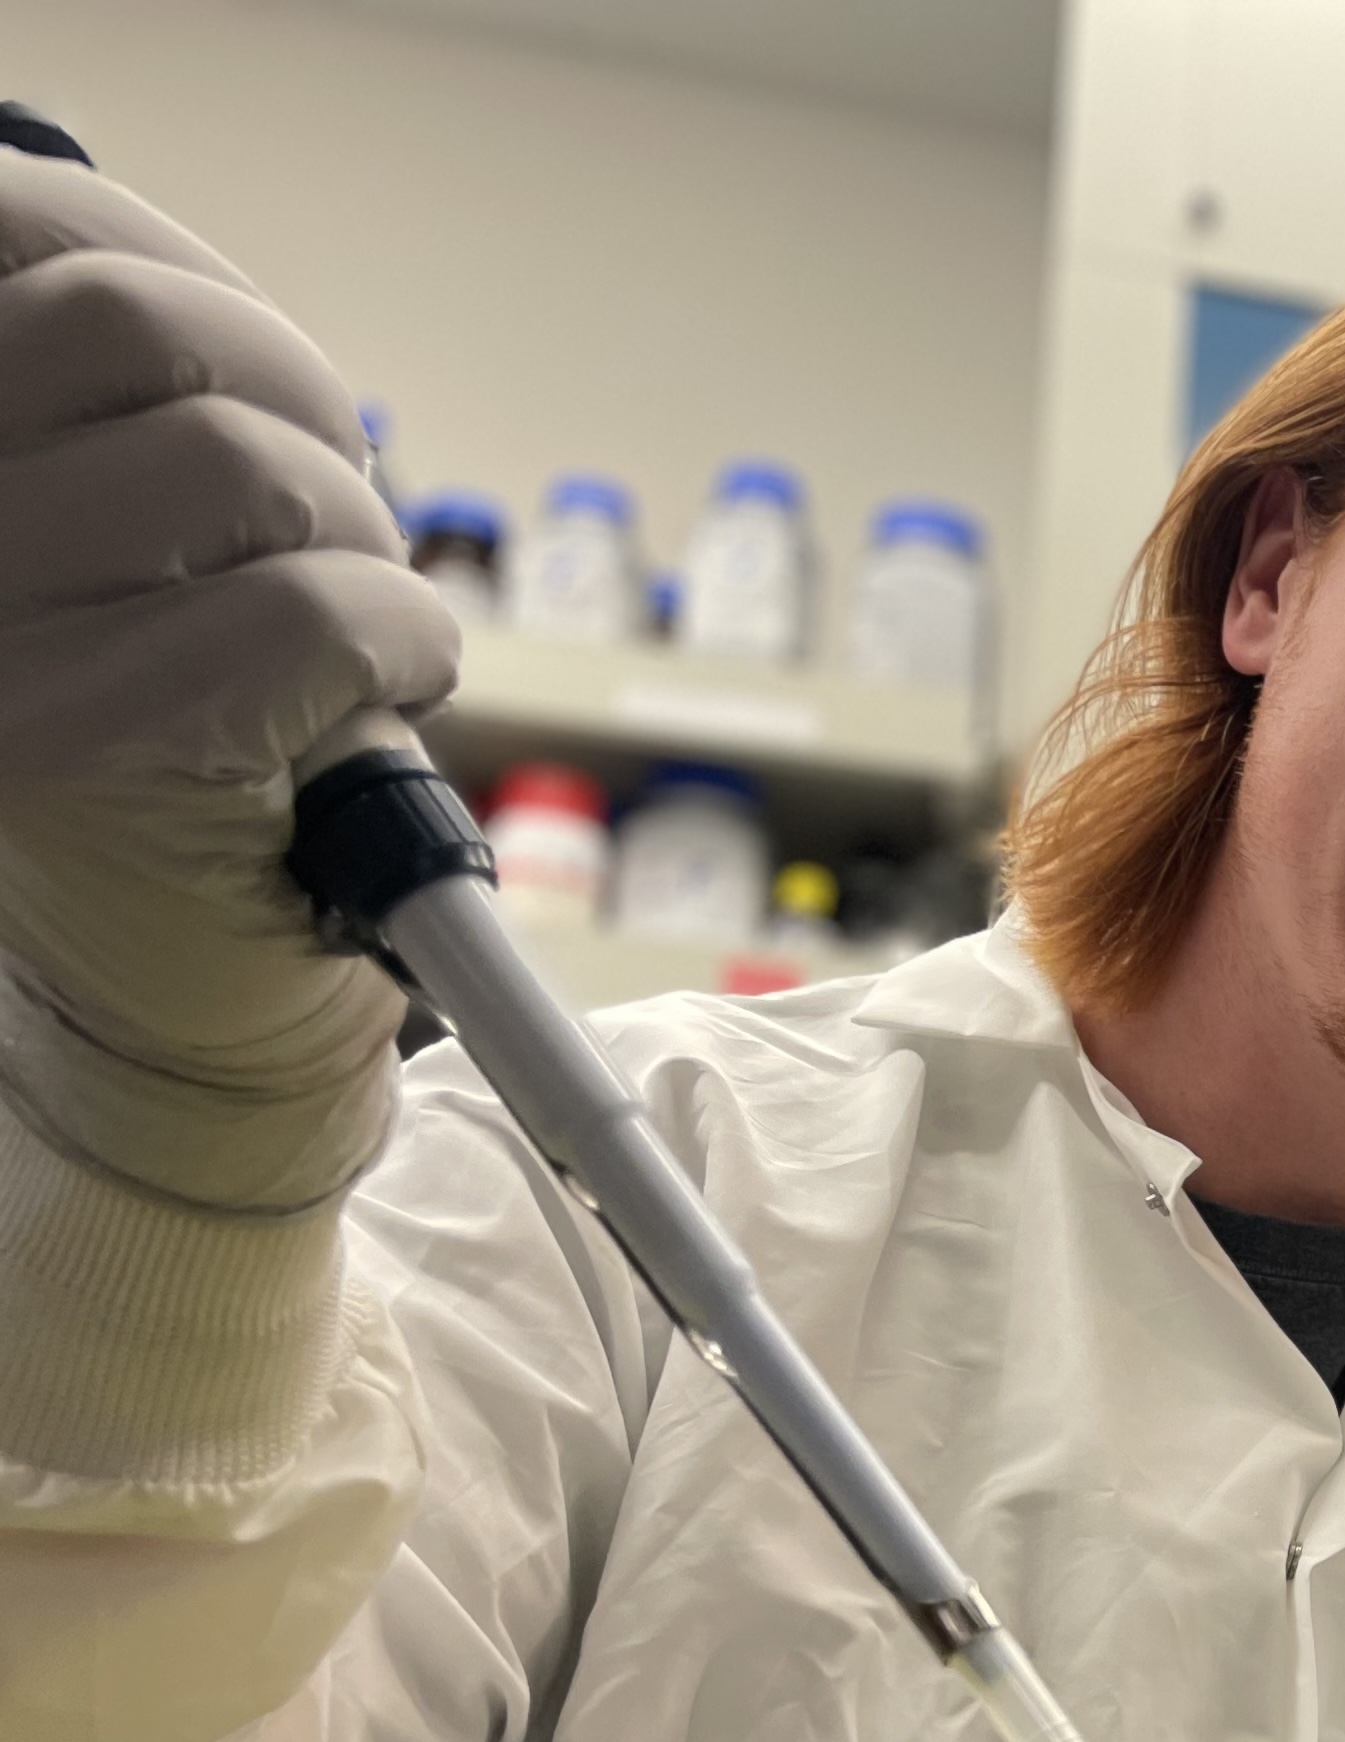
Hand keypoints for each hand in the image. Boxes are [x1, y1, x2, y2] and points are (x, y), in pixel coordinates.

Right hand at [0, 151, 457, 1213]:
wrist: (172, 1007)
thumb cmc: (153, 748)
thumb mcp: (91, 537)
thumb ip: (99, 394)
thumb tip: (143, 244)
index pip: (16, 227)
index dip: (160, 260)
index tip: (231, 364)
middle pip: (138, 321)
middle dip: (290, 395)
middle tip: (322, 513)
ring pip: (242, 461)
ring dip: (353, 531)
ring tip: (340, 626)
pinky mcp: (92, 749)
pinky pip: (320, 611)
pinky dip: (402, 643)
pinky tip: (376, 700)